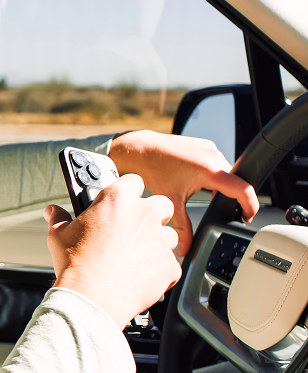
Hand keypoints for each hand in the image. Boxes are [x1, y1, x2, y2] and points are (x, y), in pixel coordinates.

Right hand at [45, 174, 180, 327]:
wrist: (91, 298)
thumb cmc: (75, 264)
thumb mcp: (59, 235)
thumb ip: (59, 218)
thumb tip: (52, 211)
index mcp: (117, 199)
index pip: (133, 181)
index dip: (129, 190)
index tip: (123, 200)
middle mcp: (143, 215)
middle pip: (161, 203)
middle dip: (152, 213)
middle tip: (135, 226)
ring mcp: (159, 240)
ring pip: (169, 234)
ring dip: (157, 241)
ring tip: (137, 255)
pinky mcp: (169, 266)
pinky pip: (171, 264)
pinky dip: (160, 269)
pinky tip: (141, 275)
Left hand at [109, 130, 259, 255]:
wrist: (141, 149)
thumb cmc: (154, 169)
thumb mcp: (171, 201)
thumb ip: (183, 228)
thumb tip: (186, 247)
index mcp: (209, 170)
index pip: (243, 188)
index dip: (251, 205)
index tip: (248, 217)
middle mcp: (213, 156)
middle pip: (236, 181)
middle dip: (235, 198)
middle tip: (231, 212)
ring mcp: (209, 149)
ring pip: (228, 172)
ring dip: (224, 186)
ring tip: (213, 199)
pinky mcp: (205, 146)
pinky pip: (218, 163)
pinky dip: (216, 176)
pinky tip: (203, 185)